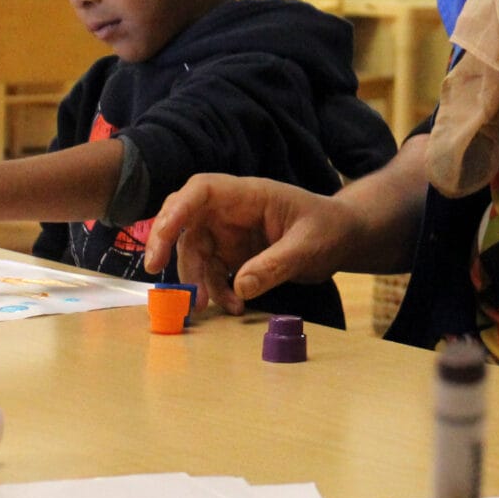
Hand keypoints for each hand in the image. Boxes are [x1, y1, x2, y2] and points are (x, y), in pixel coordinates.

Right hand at [146, 173, 359, 315]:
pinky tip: (234, 307)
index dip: (178, 209)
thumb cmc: (330, 229)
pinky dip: (215, 290)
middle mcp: (231, 211)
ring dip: (195, 278)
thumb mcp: (309, 246)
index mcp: (249, 195)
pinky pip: (210, 271)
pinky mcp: (233, 254)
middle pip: (186, 219)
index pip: (202, 190)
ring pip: (194, 251)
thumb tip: (240, 287)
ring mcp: (229, 233)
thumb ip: (276, 264)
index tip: (163, 235)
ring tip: (211, 306)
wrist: (343, 237)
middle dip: (166, 242)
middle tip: (155, 271)